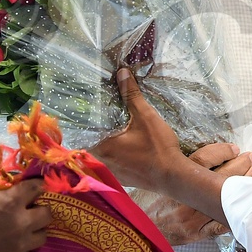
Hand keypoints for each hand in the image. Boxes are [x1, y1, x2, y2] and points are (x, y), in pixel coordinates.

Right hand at [0, 178, 52, 251]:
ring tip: (24, 229)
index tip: (38, 184)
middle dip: (40, 210)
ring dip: (35, 230)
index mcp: (11, 203)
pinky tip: (13, 245)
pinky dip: (23, 247)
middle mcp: (22, 223)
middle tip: (31, 210)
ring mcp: (21, 244)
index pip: (36, 188)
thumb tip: (8, 193)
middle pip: (47, 214)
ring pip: (42, 235)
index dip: (38, 184)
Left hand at [91, 70, 237, 224]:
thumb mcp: (146, 116)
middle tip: (90, 116)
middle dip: (91, 131)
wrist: (174, 177)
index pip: (81, 133)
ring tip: (102, 129)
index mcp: (101, 146)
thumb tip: (122, 72)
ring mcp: (111, 173)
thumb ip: (131, 95)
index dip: (78, 121)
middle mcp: (101, 162)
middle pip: (88, 144)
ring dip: (100, 144)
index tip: (77, 110)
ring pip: (98, 156)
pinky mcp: (121, 179)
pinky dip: (111, 155)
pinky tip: (119, 147)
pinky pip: (110, 165)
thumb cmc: (158, 147)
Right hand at [145, 142, 251, 244]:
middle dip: (240, 167)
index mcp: (175, 178)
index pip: (204, 159)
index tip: (235, 148)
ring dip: (243, 188)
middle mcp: (186, 197)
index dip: (222, 152)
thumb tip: (196, 156)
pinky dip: (234, 217)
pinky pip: (220, 226)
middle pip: (220, 177)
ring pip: (224, 200)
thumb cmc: (143, 203)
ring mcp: (193, 217)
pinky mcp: (195, 234)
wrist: (133, 231)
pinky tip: (247, 209)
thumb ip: (172, 169)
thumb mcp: (153, 179)